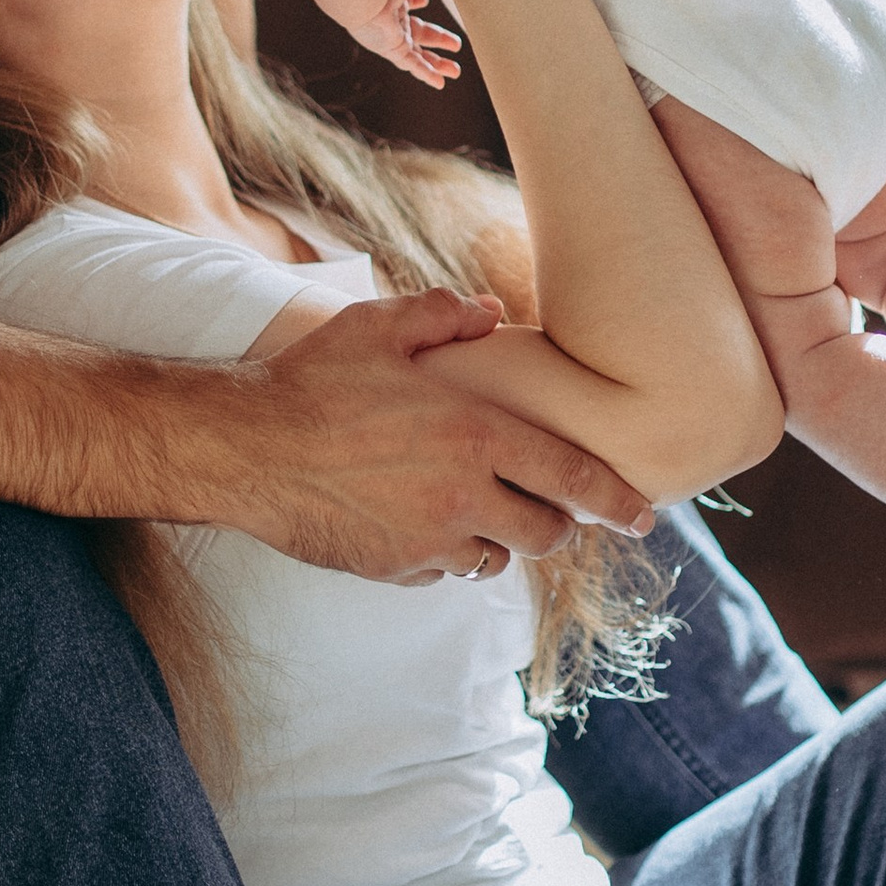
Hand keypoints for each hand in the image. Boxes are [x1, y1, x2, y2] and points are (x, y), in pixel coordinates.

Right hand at [224, 288, 654, 579]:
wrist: (242, 449)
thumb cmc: (310, 380)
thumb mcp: (379, 327)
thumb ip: (443, 315)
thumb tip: (487, 312)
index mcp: (474, 434)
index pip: (572, 477)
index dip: (616, 501)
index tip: (643, 517)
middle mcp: (462, 495)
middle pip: (544, 532)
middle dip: (554, 522)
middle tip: (544, 504)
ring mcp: (427, 540)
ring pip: (495, 559)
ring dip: (496, 538)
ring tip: (472, 507)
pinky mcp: (393, 568)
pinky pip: (441, 572)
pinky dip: (444, 555)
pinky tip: (417, 523)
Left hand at [356, 0, 461, 87]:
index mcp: (393, 1)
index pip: (405, 4)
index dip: (415, 1)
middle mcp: (392, 22)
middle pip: (418, 34)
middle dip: (437, 40)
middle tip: (455, 45)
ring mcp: (392, 38)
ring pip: (417, 55)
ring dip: (436, 63)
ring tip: (454, 71)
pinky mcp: (392, 50)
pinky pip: (411, 66)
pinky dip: (426, 74)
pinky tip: (439, 84)